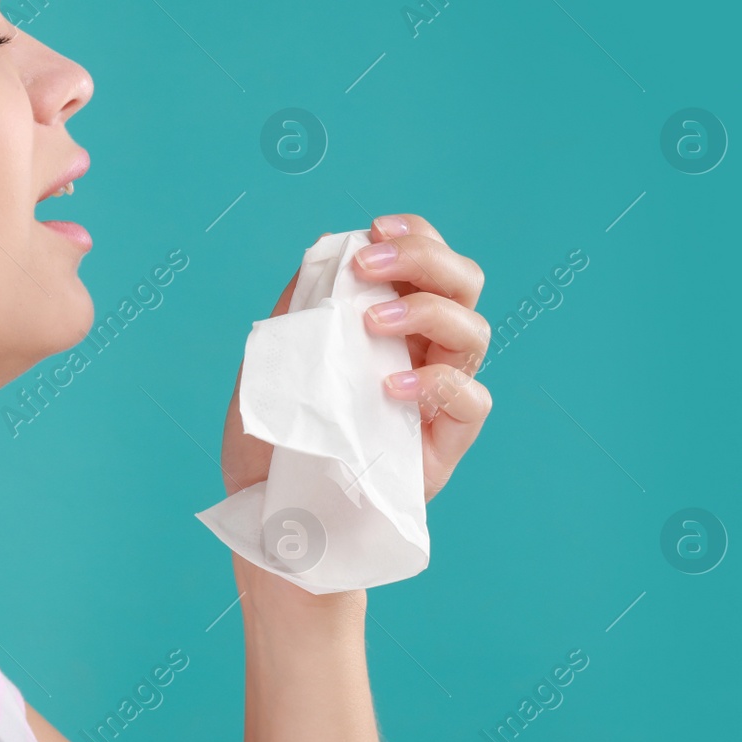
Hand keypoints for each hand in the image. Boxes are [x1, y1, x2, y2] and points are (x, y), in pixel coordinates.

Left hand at [217, 215, 491, 504]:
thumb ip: (302, 306)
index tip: (372, 230)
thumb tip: (326, 251)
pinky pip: (472, 401)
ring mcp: (437, 398)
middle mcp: (423, 353)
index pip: (428, 261)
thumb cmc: (272, 436)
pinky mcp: (443, 446)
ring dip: (426, 310)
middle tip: (370, 263)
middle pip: (464, 283)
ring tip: (371, 323)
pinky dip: (436, 384)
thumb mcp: (275, 359)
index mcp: (392, 325)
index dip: (414, 235)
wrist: (267, 511)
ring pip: (474, 332)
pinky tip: (389, 386)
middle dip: (425, 257)